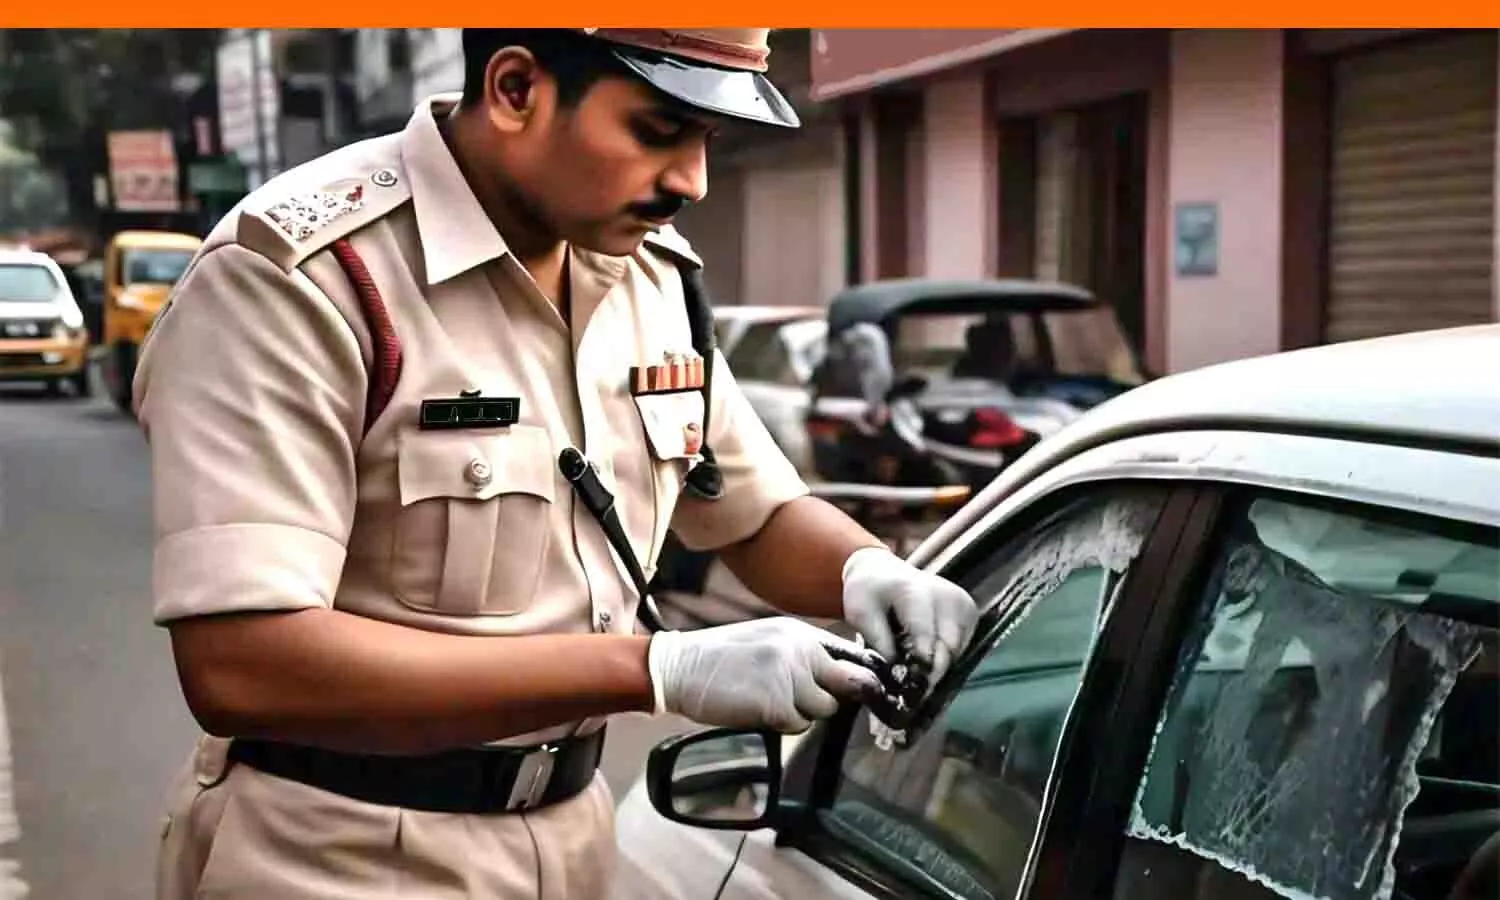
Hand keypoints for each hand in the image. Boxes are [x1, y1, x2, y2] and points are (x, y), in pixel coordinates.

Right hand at [647, 617, 883, 732]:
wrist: (679, 667)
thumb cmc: (720, 659)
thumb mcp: (767, 642)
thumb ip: (802, 655)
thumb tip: (839, 678)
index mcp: (799, 633)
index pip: (850, 654)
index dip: (858, 676)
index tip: (863, 691)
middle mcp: (800, 650)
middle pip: (849, 683)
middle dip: (836, 696)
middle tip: (811, 702)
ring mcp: (790, 676)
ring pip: (824, 708)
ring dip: (803, 713)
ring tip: (770, 701)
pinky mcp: (777, 703)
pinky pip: (799, 725)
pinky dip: (783, 724)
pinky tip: (758, 710)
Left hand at [841, 546, 978, 684]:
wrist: (884, 572)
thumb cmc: (869, 594)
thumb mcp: (860, 614)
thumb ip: (879, 642)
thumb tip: (897, 675)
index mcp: (915, 590)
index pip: (926, 635)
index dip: (920, 666)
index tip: (910, 689)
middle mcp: (946, 594)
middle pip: (946, 647)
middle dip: (929, 672)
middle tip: (912, 690)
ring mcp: (961, 601)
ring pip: (956, 651)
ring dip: (937, 666)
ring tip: (914, 667)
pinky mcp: (969, 610)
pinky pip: (961, 647)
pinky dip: (944, 657)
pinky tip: (925, 654)